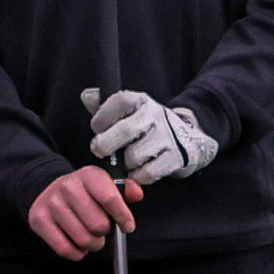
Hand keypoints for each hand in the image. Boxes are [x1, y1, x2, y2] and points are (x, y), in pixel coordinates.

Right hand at [26, 163, 137, 259]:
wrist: (48, 189)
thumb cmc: (83, 192)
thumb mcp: (104, 184)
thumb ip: (124, 190)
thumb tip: (137, 194)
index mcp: (88, 175)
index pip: (110, 199)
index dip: (123, 217)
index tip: (127, 226)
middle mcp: (68, 187)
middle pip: (98, 225)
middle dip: (105, 232)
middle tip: (101, 229)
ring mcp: (52, 204)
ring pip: (83, 240)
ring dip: (92, 244)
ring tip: (90, 236)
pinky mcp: (39, 220)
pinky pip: (65, 249)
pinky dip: (76, 253)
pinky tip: (77, 244)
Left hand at [80, 84, 216, 186]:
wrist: (186, 140)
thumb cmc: (146, 126)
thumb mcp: (128, 111)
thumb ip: (104, 105)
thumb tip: (87, 96)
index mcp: (141, 101)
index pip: (120, 101)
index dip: (102, 116)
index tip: (97, 128)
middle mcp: (155, 116)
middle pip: (125, 130)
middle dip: (105, 145)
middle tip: (99, 150)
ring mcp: (167, 137)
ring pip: (134, 156)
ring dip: (123, 164)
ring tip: (124, 162)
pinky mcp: (174, 158)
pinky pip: (148, 173)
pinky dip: (137, 177)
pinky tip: (136, 172)